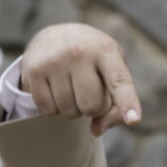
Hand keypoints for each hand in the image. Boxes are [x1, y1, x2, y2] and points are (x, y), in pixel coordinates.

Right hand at [19, 22, 141, 134]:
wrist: (56, 36)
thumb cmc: (92, 61)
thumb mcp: (111, 73)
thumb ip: (115, 105)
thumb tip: (96, 130)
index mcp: (105, 51)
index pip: (119, 81)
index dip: (127, 102)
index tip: (134, 119)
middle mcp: (78, 52)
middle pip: (92, 107)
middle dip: (93, 107)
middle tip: (88, 89)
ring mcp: (53, 61)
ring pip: (69, 111)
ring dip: (73, 108)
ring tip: (71, 86)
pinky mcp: (33, 71)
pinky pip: (48, 110)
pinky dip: (54, 108)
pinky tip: (56, 89)